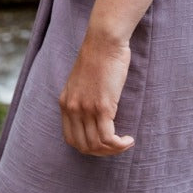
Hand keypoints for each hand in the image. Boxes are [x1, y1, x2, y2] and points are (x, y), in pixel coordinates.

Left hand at [59, 30, 134, 156]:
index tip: (102, 143)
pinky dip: (119, 144)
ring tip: (125, 143)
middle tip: (116, 146)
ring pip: (97, 145)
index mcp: (65, 102)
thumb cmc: (99, 56)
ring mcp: (86, 109)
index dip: (87, 147)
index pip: (71, 138)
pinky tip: (128, 139)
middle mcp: (72, 108)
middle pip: (83, 146)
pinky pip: (108, 138)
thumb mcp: (82, 80)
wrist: (104, 40)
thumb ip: (82, 98)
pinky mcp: (102, 107)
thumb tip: (93, 114)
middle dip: (101, 152)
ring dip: (113, 150)